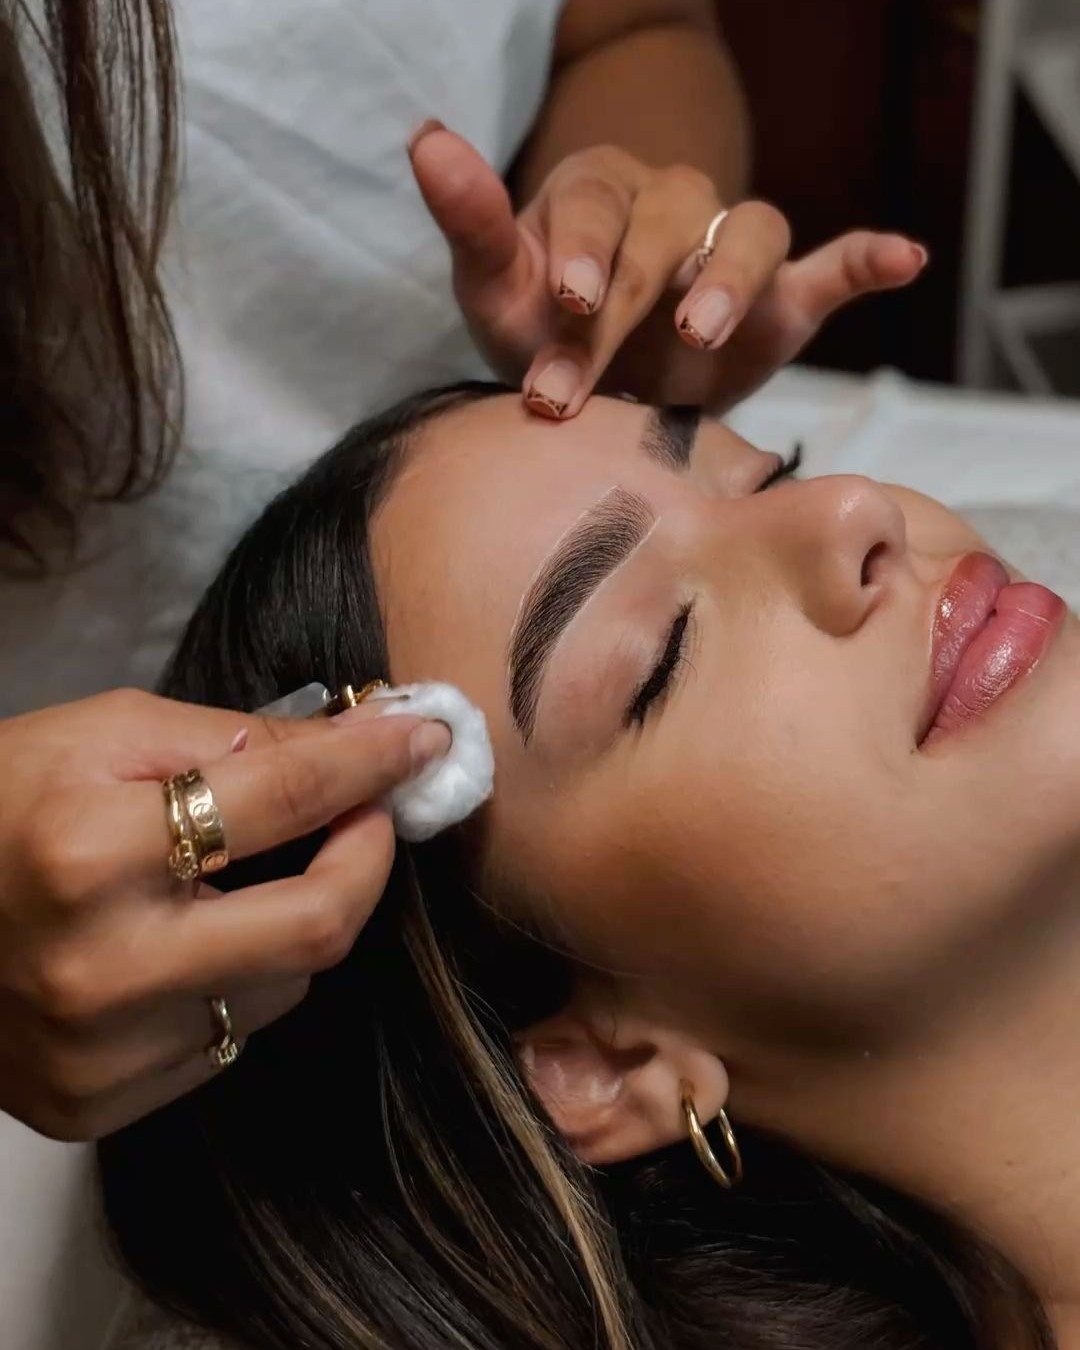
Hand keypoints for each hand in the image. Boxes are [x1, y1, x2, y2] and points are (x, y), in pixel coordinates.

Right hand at [0, 690, 447, 1138]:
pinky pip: (232, 1038)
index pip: (281, 801)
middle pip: (317, 926)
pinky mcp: (96, 1106)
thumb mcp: (105, 734)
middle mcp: (104, 971)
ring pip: (285, 986)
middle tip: (368, 815)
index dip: (369, 762)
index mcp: (92, 855)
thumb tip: (358, 744)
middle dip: (368, 859)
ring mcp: (101, 1055)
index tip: (422, 738)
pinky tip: (195, 940)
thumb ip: (235, 739)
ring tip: (246, 876)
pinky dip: (243, 978)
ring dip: (298, 919)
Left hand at [410, 123, 926, 417]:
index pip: (596, 205)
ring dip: (731, 277)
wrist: (598, 393)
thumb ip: (470, 218)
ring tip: (699, 331)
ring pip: (751, 233)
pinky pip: (828, 267)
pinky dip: (867, 258)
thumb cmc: (539, 333)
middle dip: (621, 309)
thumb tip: (425, 135)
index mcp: (601, 193)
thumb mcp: (494, 286)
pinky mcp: (780, 302)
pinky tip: (903, 256)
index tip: (565, 303)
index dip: (582, 250)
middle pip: (665, 231)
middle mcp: (672, 207)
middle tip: (579, 387)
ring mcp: (727, 253)